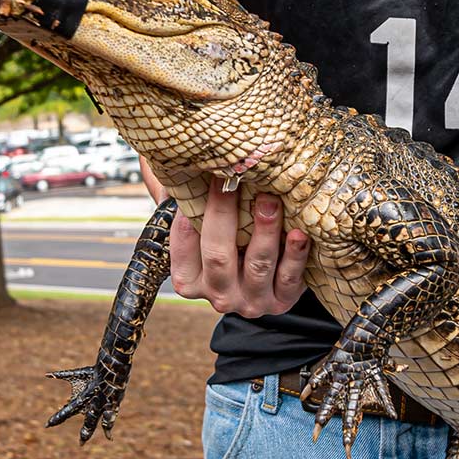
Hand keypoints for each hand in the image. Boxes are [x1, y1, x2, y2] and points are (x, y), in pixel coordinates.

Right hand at [170, 178, 309, 316]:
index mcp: (189, 279)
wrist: (264, 277)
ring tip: (269, 201)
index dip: (189, 211)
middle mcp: (218, 295)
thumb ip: (179, 199)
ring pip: (257, 266)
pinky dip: (296, 255)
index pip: (183, 243)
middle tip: (233, 182)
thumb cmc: (224, 239)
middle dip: (225, 215)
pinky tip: (300, 233)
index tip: (202, 179)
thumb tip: (159, 157)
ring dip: (265, 231)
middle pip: (218, 256)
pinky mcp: (283, 300)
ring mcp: (251, 301)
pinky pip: (290, 279)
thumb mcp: (198, 226)